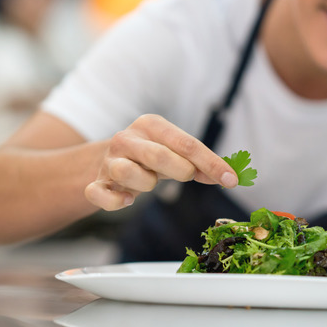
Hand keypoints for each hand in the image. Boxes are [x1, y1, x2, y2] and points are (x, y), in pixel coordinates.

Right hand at [84, 114, 237, 210]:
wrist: (112, 160)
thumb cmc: (152, 156)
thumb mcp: (177, 154)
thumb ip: (201, 164)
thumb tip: (230, 176)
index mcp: (151, 125)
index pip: (186, 143)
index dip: (211, 163)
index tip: (231, 180)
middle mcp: (127, 138)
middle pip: (158, 154)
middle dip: (179, 170)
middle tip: (186, 176)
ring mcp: (109, 160)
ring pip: (126, 171)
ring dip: (145, 184)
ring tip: (149, 183)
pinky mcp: (95, 182)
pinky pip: (99, 193)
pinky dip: (115, 201)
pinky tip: (128, 200)